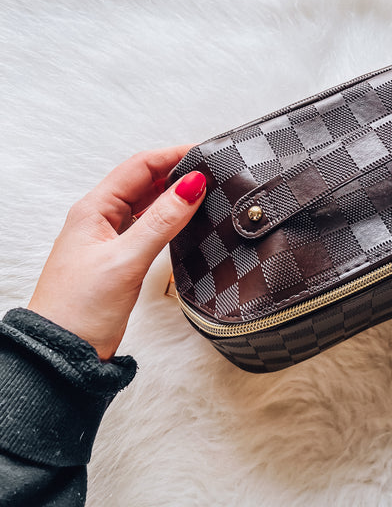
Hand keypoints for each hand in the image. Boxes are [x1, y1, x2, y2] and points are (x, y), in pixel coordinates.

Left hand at [27, 147, 205, 360]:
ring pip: (147, 204)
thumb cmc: (80, 308)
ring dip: (174, 195)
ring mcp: (110, 239)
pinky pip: (148, 227)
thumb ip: (161, 221)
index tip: (205, 154)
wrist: (63, 352)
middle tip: (212, 171)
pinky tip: (187, 221)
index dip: (173, 156)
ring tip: (206, 191)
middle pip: (144, 182)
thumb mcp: (125, 259)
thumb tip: (191, 185)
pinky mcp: (120, 259)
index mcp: (93, 209)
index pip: (139, 167)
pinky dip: (169, 219)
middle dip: (177, 172)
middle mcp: (100, 219)